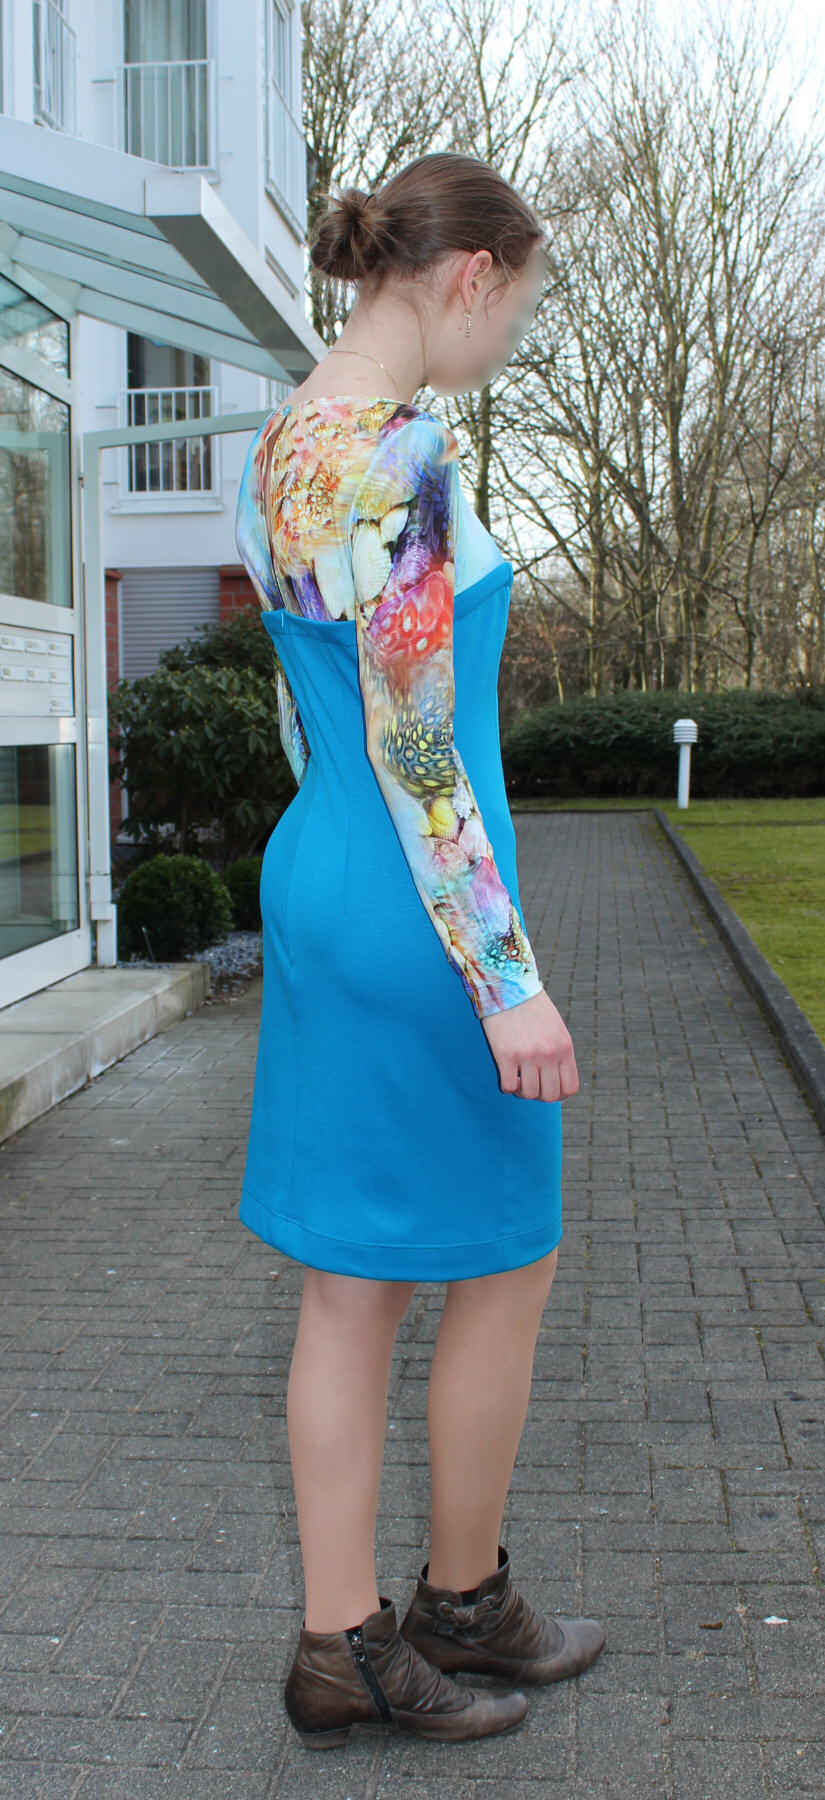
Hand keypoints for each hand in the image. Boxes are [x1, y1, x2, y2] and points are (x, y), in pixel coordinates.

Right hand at [481, 986, 578, 1101]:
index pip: (570, 1088)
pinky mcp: (506, 1055)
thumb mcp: (555, 1028)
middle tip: (530, 1085)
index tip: (547, 1088)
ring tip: (517, 1079)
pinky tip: (507, 1074)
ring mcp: (528, 1056)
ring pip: (529, 1094)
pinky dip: (507, 1086)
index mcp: (564, 1047)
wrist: (509, 985)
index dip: (559, 1094)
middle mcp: (549, 1054)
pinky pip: (508, 1086)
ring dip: (522, 1092)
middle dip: (539, 1096)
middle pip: (550, 1096)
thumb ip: (559, 1052)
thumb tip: (555, 1077)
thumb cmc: (532, 1006)